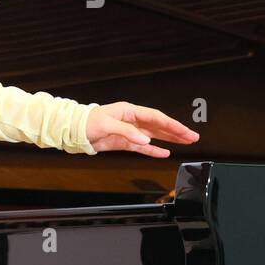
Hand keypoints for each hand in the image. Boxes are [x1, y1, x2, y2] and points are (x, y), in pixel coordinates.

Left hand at [84, 102, 199, 156]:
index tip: (184, 131)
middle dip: (176, 131)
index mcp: (129, 112)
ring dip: (169, 139)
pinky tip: (164, 152)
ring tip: (185, 142)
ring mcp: (129, 132)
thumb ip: (127, 132)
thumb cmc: (86, 122)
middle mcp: (131, 120)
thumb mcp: (106, 125)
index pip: (156, 117)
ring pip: (154, 135)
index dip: (172, 125)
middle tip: (192, 137)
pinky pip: (143, 147)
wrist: (72, 131)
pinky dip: (154, 150)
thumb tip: (145, 139)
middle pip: (159, 125)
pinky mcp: (124, 143)